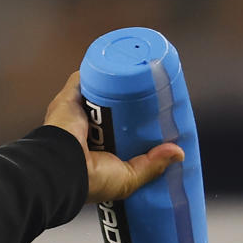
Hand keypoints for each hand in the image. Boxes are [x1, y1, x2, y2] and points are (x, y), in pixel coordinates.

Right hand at [43, 72, 184, 203]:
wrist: (63, 168)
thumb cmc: (89, 180)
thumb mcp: (127, 178)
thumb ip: (151, 166)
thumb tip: (178, 154)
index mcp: (95, 153)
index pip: (117, 133)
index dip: (133, 124)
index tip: (151, 119)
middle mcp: (84, 131)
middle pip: (110, 109)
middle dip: (127, 101)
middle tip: (149, 97)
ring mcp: (77, 112)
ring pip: (99, 90)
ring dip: (116, 82)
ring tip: (139, 77)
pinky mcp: (70, 96)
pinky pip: (85, 76)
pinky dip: (99, 67)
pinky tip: (117, 62)